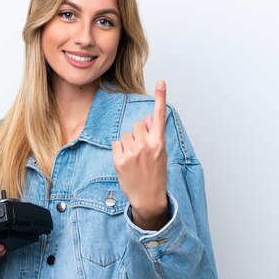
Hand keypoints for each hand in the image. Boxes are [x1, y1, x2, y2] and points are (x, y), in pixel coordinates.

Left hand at [112, 80, 168, 229]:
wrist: (148, 198)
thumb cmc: (155, 175)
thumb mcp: (159, 153)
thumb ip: (153, 134)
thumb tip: (145, 118)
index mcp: (159, 143)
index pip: (159, 116)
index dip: (161, 97)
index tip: (161, 81)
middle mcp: (146, 145)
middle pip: (137, 124)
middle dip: (138, 134)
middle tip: (142, 151)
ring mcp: (133, 152)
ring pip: (126, 134)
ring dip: (129, 143)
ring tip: (135, 159)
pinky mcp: (120, 159)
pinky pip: (117, 143)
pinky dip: (120, 150)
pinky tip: (126, 162)